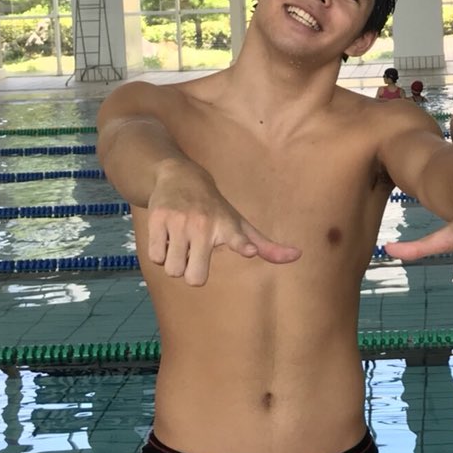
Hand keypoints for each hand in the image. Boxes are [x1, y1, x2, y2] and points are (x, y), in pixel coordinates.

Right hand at [147, 162, 300, 285]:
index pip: (237, 237)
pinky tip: (168, 236)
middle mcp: (204, 223)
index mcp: (228, 225)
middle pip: (193, 277)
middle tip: (195, 255)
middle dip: (192, 273)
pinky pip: (155, 256)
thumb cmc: (216, 208)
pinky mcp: (156, 219)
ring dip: (175, 263)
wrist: (179, 176)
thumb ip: (267, 246)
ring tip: (182, 243)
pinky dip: (159, 252)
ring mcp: (179, 221)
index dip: (242, 244)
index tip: (247, 250)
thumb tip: (298, 256)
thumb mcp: (241, 224)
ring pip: (172, 269)